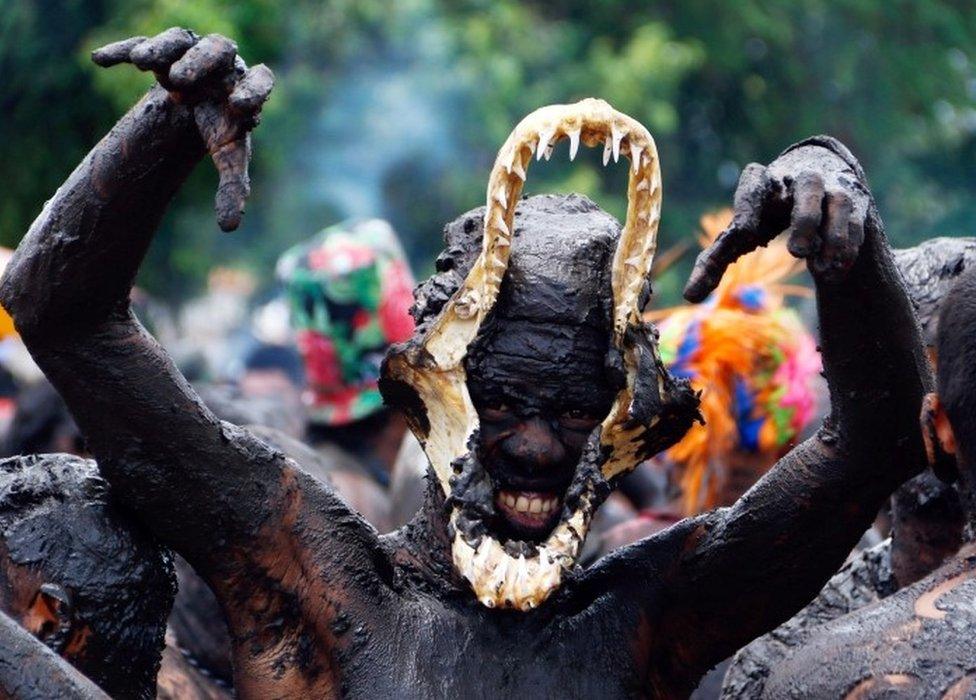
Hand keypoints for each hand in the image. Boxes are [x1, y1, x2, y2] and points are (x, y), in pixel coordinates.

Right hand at [92, 28, 273, 230]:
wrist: (197, 103)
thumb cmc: (219, 129)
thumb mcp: (227, 157)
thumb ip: (232, 188)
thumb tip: (228, 228)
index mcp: (244, 88)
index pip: (260, 80)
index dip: (254, 91)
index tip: (239, 108)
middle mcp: (222, 65)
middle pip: (220, 49)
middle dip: (201, 63)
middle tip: (180, 81)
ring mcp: (190, 53)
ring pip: (181, 41)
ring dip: (162, 49)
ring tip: (142, 63)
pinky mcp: (160, 51)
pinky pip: (139, 43)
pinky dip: (121, 49)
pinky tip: (101, 61)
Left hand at [684, 144, 870, 301]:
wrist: (816, 173)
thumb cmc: (767, 211)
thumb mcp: (741, 231)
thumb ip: (715, 261)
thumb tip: (689, 296)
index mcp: (762, 182)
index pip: (752, 188)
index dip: (748, 207)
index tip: (744, 231)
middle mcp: (798, 178)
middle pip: (806, 188)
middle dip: (804, 218)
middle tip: (796, 251)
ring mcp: (830, 188)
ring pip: (838, 203)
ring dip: (833, 237)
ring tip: (819, 270)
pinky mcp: (854, 201)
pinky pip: (856, 221)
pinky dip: (848, 247)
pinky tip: (834, 273)